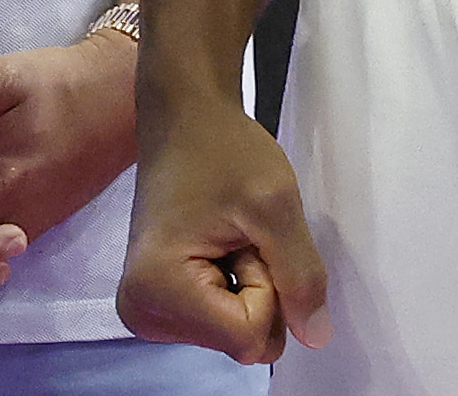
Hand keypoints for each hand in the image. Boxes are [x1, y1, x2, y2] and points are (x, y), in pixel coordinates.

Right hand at [117, 91, 327, 363]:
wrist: (184, 116)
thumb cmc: (222, 148)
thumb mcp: (276, 205)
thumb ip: (301, 276)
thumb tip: (316, 338)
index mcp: (157, 289)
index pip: (248, 335)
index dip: (268, 285)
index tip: (245, 233)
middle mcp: (141, 310)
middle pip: (240, 341)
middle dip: (258, 289)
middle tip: (237, 232)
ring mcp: (145, 309)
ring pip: (235, 334)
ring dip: (247, 286)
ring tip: (227, 232)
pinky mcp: (156, 302)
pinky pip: (221, 321)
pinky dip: (233, 286)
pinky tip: (218, 243)